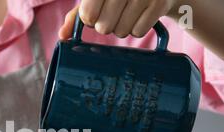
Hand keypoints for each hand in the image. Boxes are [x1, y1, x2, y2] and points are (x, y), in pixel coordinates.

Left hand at [59, 0, 178, 38]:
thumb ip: (78, 13)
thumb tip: (63, 36)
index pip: (87, 14)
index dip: (90, 18)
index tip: (94, 13)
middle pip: (104, 27)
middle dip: (106, 25)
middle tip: (113, 13)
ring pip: (121, 31)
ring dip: (121, 27)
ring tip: (127, 12)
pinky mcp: (160, 3)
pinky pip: (138, 31)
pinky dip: (137, 28)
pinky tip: (139, 14)